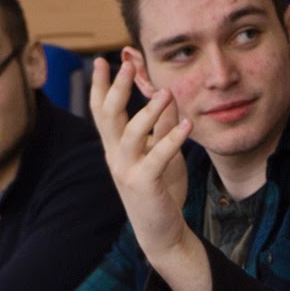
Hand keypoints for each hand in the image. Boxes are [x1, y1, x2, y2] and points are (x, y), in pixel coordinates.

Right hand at [90, 55, 191, 261]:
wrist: (161, 231)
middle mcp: (115, 156)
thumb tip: (165, 94)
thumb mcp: (162, 152)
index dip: (101, 85)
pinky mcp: (145, 184)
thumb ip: (162, 126)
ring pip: (131, 134)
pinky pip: (157, 157)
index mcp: (115, 146)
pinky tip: (188, 124)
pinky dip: (172, 139)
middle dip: (116, 88)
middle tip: (125, 63)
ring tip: (166, 92)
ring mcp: (127, 170)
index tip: (102, 59)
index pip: (102, 110)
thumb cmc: (160, 189)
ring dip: (148, 111)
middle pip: (108, 116)